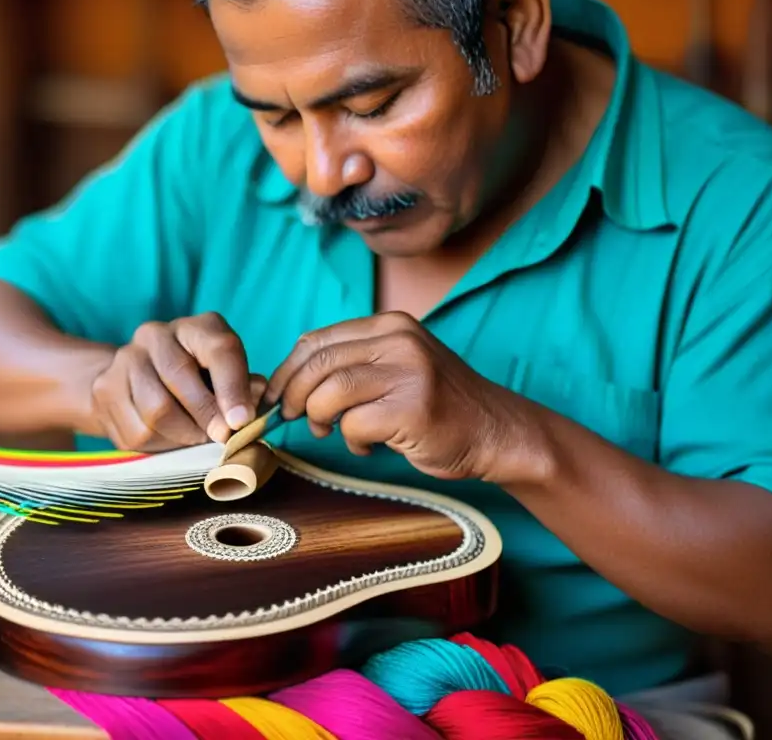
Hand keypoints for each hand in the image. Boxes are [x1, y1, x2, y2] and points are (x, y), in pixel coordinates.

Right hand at [88, 312, 265, 450]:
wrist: (135, 379)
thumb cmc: (199, 381)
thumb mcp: (226, 378)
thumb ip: (245, 389)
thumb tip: (254, 404)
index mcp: (196, 327)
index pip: (219, 349)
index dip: (233, 387)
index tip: (242, 422)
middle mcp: (156, 334)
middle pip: (180, 376)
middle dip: (206, 415)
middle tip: (222, 439)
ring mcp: (125, 359)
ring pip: (157, 409)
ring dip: (184, 434)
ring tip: (197, 439)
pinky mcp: (105, 389)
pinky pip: (138, 430)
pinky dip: (160, 445)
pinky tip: (170, 438)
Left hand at [265, 312, 534, 480]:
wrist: (497, 432)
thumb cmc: (438, 406)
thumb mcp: (397, 366)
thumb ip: (353, 363)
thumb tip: (289, 380)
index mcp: (391, 325)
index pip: (317, 340)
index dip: (286, 371)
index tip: (275, 396)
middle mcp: (400, 340)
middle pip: (317, 364)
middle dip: (292, 395)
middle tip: (292, 418)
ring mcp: (409, 372)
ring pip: (329, 392)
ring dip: (319, 418)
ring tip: (332, 431)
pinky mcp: (414, 408)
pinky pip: (354, 424)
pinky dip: (351, 441)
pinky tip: (367, 446)